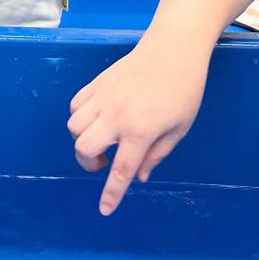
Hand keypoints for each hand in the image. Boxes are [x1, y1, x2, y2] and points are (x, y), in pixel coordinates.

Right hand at [67, 37, 209, 215]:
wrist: (173, 49)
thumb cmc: (184, 90)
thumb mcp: (179, 128)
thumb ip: (157, 154)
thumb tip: (138, 175)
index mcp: (141, 130)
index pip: (121, 170)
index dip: (111, 193)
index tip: (104, 210)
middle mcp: (116, 116)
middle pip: (85, 148)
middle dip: (88, 162)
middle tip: (104, 162)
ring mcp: (103, 98)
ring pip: (74, 127)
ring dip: (82, 139)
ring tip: (100, 138)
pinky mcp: (96, 84)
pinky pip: (76, 107)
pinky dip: (81, 118)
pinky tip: (96, 118)